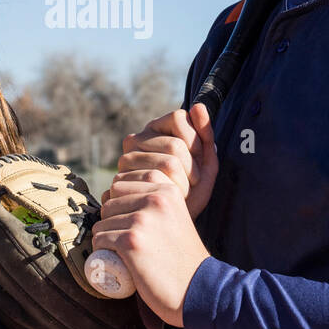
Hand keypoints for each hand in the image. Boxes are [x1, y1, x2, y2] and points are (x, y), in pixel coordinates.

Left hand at [92, 176, 210, 328]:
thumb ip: (151, 199)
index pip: (120, 183)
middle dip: (111, 219)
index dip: (119, 203)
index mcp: (167, 189)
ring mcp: (143, 219)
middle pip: (109, 200)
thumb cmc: (180, 256)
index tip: (131, 223)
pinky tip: (118, 259)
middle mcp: (155, 199)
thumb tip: (107, 192)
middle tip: (126, 239)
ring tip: (125, 252)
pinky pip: (100, 238)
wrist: (196, 289)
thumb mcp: (174, 215)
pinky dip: (102, 251)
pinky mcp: (131, 241)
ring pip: (102, 221)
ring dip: (107, 237)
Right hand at [101, 103, 218, 219]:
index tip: (199, 161)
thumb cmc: (190, 192)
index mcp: (156, 128)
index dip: (195, 141)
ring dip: (184, 182)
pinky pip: (156, 180)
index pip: (178, 117)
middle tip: (193, 184)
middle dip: (192, 167)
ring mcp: (127, 158)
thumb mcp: (205, 165)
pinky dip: (171, 191)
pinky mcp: (122, 179)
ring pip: (168, 162)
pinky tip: (171, 199)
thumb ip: (205, 136)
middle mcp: (138, 138)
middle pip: (175, 144)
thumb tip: (198, 106)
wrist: (170, 223)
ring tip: (183, 193)